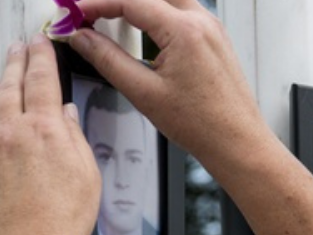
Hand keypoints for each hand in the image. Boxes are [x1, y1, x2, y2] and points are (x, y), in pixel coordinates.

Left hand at [0, 35, 100, 234]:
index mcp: (43, 131)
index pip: (42, 82)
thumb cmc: (64, 223)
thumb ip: (74, 139)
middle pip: (8, 89)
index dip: (41, 58)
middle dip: (13, 65)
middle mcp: (7, 136)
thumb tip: (64, 115)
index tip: (39, 44)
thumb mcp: (87, 175)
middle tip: (15, 50)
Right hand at [70, 0, 277, 170]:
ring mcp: (212, 28)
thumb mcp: (144, 93)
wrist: (237, 142)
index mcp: (184, 31)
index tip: (75, 13)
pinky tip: (143, 32)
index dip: (96, 4)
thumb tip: (83, 39)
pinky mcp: (215, 38)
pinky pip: (183, 11)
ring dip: (138, 4)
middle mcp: (202, 22)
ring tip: (111, 20)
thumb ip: (107, 60)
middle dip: (116, 0)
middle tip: (90, 14)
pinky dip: (158, 13)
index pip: (130, 0)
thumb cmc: (203, 124)